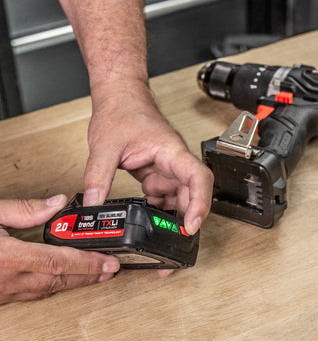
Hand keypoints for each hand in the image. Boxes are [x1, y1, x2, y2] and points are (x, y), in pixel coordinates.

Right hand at [0, 195, 119, 303]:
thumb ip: (26, 210)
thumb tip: (57, 204)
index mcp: (8, 257)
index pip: (59, 261)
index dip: (88, 262)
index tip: (109, 261)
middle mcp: (7, 280)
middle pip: (59, 279)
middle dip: (89, 274)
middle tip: (112, 269)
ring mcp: (3, 292)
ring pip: (47, 290)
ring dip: (73, 282)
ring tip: (95, 274)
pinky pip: (32, 294)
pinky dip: (53, 286)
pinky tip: (64, 280)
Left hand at [83, 79, 212, 240]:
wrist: (120, 98)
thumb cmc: (122, 110)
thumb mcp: (105, 146)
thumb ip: (97, 177)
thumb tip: (94, 205)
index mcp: (171, 151)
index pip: (199, 178)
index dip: (201, 204)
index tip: (192, 225)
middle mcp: (174, 161)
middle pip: (193, 194)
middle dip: (186, 219)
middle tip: (171, 243)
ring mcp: (167, 167)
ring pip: (179, 197)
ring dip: (171, 216)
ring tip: (156, 234)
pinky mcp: (157, 171)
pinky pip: (164, 195)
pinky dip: (157, 208)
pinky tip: (146, 216)